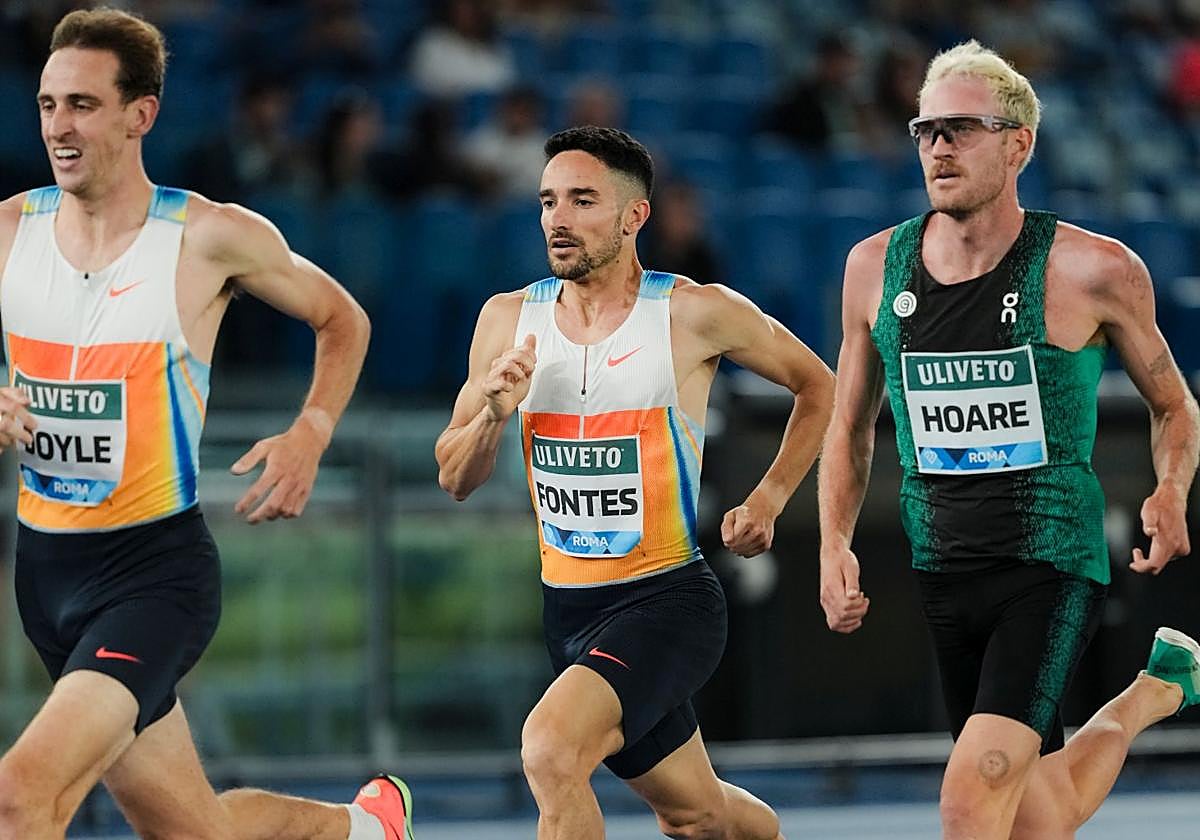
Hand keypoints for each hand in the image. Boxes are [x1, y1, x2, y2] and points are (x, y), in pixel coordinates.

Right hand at [0, 386, 35, 451]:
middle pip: (5, 425)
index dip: (26, 417)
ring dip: (8, 441)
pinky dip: (0, 448)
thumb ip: (14, 394)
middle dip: (19, 434)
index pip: (13, 407)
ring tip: (12, 440)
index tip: (33, 425)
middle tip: (28, 439)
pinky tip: (1, 445)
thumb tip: (27, 401)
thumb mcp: (0, 393)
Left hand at [230, 409, 330, 523]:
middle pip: (272, 505)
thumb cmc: (283, 444)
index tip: (238, 510)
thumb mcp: (263, 446)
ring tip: (264, 515)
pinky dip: (287, 515)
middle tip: (249, 520)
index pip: (258, 490)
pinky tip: (280, 512)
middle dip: (259, 515)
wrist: (309, 440)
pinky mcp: (307, 489)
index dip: (246, 502)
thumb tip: (233, 472)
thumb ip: (248, 460)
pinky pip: (297, 509)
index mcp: (275, 469)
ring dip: (272, 515)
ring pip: (285, 510)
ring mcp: (299, 486)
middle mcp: (288, 479)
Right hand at [483, 334, 535, 421]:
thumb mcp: (525, 372)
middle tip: (529, 372)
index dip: (530, 355)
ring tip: (521, 380)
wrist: (504, 410)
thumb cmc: (513, 392)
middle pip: (514, 355)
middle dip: (527, 363)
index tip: (533, 364)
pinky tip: (510, 388)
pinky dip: (507, 385)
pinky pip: (498, 383)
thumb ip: (528, 354)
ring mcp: (492, 377)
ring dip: (519, 373)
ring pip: (507, 365)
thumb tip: (531, 336)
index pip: (520, 350)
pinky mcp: (488, 389)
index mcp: (505, 360)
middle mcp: (497, 366)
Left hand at [721, 497, 776, 556]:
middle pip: (736, 547)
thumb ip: (725, 528)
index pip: (731, 540)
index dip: (727, 540)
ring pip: (743, 552)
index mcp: (747, 522)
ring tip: (741, 538)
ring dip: (738, 548)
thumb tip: (726, 541)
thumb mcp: (731, 515)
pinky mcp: (766, 545)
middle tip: (734, 537)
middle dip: (731, 544)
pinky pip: (750, 554)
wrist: (764, 509)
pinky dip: (745, 551)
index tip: (729, 536)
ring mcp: (763, 538)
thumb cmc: (746, 513)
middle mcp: (757, 530)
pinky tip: (746, 542)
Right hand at [820, 548, 869, 632]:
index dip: (858, 605)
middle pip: (842, 616)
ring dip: (852, 620)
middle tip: (864, 601)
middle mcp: (826, 597)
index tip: (863, 596)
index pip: (845, 606)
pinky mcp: (827, 604)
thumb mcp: (851, 567)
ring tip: (860, 608)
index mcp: (831, 588)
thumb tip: (854, 596)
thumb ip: (852, 583)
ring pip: (836, 623)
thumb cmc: (842, 560)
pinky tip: (855, 618)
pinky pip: (834, 623)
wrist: (832, 555)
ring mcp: (826, 602)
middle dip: (858, 612)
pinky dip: (845, 625)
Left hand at [1129, 484, 1189, 574]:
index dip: (1141, 567)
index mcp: (1168, 542)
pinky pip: (1168, 557)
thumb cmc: (1159, 506)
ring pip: (1163, 562)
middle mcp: (1177, 547)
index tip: (1132, 565)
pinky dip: (1160, 553)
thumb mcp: (1148, 513)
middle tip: (1136, 552)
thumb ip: (1148, 524)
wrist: (1172, 500)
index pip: (1154, 564)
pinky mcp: (1183, 548)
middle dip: (1144, 563)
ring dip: (1153, 557)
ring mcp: (1181, 548)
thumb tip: (1149, 532)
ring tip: (1148, 542)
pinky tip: (1157, 542)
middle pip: (1158, 566)